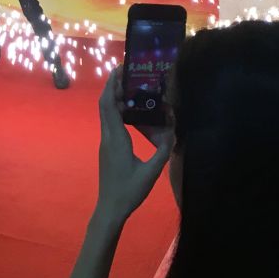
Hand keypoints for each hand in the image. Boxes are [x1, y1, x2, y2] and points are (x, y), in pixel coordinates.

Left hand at [94, 67, 171, 227]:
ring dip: (114, 98)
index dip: (112, 86)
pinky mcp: (107, 147)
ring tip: (130, 88)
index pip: (109, 105)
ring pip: (105, 113)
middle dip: (113, 86)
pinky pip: (109, 122)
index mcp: (116, 138)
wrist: (110, 208)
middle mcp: (107, 136)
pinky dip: (116, 110)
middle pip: (105, 104)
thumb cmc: (129, 191)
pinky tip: (130, 111)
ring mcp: (105, 142)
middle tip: (126, 72)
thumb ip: (163, 151)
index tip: (120, 70)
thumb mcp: (151, 172)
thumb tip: (173, 130)